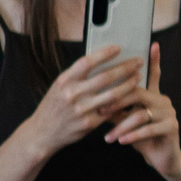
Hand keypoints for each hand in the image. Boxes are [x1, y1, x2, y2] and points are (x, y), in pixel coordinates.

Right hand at [22, 43, 147, 157]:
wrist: (42, 133)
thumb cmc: (55, 105)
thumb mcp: (60, 87)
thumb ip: (78, 76)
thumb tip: (102, 59)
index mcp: (64, 81)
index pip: (87, 62)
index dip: (104, 54)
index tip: (118, 48)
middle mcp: (72, 94)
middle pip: (105, 77)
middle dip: (125, 68)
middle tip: (138, 62)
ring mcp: (82, 110)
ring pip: (113, 94)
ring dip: (129, 84)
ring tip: (138, 77)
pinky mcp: (89, 124)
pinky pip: (111, 111)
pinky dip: (124, 103)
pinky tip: (132, 96)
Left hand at [102, 43, 180, 176]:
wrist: (162, 158)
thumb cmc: (141, 137)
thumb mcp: (126, 121)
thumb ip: (117, 108)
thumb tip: (97, 98)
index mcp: (153, 95)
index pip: (153, 74)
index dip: (154, 60)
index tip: (153, 44)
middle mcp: (163, 100)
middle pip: (138, 92)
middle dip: (117, 102)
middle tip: (101, 111)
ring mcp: (169, 112)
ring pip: (140, 114)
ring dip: (122, 126)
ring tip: (109, 137)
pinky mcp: (172, 127)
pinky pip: (149, 129)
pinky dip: (133, 135)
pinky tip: (122, 141)